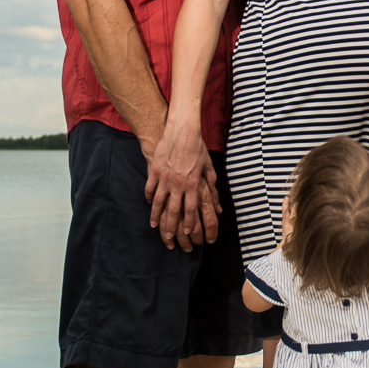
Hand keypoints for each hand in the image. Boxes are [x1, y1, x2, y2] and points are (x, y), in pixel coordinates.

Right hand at [145, 113, 220, 250]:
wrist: (182, 131)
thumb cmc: (197, 149)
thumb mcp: (208, 168)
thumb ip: (212, 188)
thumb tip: (219, 207)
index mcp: (192, 184)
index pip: (190, 210)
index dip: (188, 223)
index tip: (186, 233)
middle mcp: (178, 183)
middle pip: (173, 210)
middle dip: (170, 226)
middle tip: (168, 237)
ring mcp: (165, 177)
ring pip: (158, 202)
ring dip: (156, 215)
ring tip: (154, 225)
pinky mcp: (155, 170)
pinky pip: (150, 188)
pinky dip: (149, 197)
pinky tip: (150, 204)